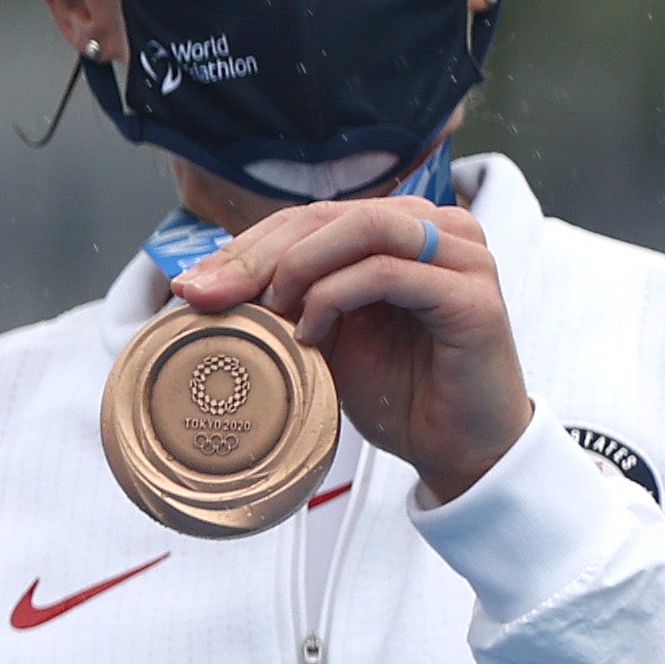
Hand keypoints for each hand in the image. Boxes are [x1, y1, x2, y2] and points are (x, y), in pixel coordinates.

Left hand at [171, 193, 531, 504]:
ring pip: (362, 227)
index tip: (192, 286)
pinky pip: (389, 272)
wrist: (458, 449)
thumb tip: (200, 285)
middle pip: (329, 214)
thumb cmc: (399, 390)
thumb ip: (286, 300)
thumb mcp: (327, 337)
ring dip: (300, 265)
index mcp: (401, 229)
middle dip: (258, 254)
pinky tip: (311, 333)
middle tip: (208, 296)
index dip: (247, 244)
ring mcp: (461, 256)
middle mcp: (437, 228)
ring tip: (272, 311)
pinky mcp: (472, 295)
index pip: (311, 216)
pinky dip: (336, 295)